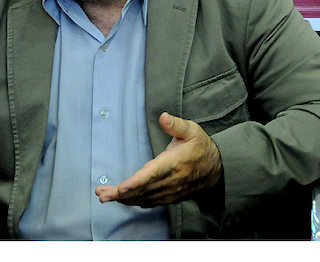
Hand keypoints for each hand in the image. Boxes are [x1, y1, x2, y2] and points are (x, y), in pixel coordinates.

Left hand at [95, 112, 221, 206]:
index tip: (121, 188)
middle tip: (102, 194)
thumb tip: (163, 117)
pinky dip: (134, 201)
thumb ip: (176, 125)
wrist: (217, 170)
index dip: (136, 183)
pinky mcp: (169, 197)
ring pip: (143, 198)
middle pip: (142, 190)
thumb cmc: (201, 148)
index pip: (152, 175)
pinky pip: (149, 202)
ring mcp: (170, 191)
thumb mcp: (192, 131)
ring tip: (104, 195)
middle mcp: (170, 181)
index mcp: (174, 163)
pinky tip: (122, 199)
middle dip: (120, 194)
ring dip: (123, 199)